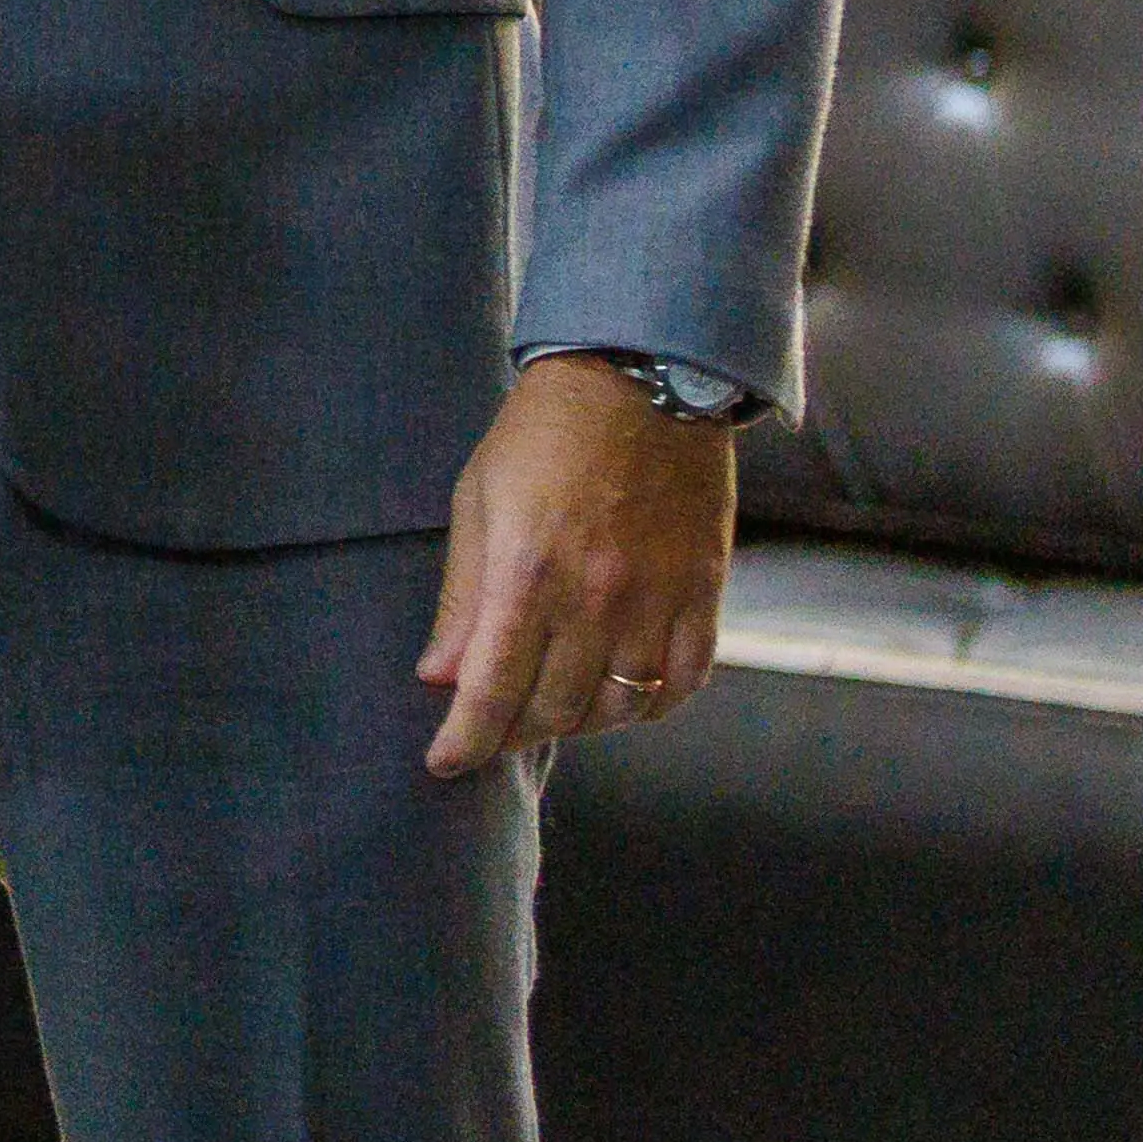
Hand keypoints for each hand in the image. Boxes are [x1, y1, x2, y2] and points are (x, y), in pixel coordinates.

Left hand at [417, 351, 736, 778]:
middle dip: (514, 734)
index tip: (445, 762)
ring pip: (620, 707)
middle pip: (554, 709)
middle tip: (494, 730)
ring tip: (553, 713)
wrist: (641, 379)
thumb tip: (438, 677)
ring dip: (580, 725)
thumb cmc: (543, 436)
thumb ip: (462, 599)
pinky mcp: (704, 591)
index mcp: (527, 574)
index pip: (492, 689)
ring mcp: (657, 598)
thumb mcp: (478, 503)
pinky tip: (624, 700)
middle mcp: (595, 598)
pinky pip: (684, 680)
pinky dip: (651, 705)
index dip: (465, 739)